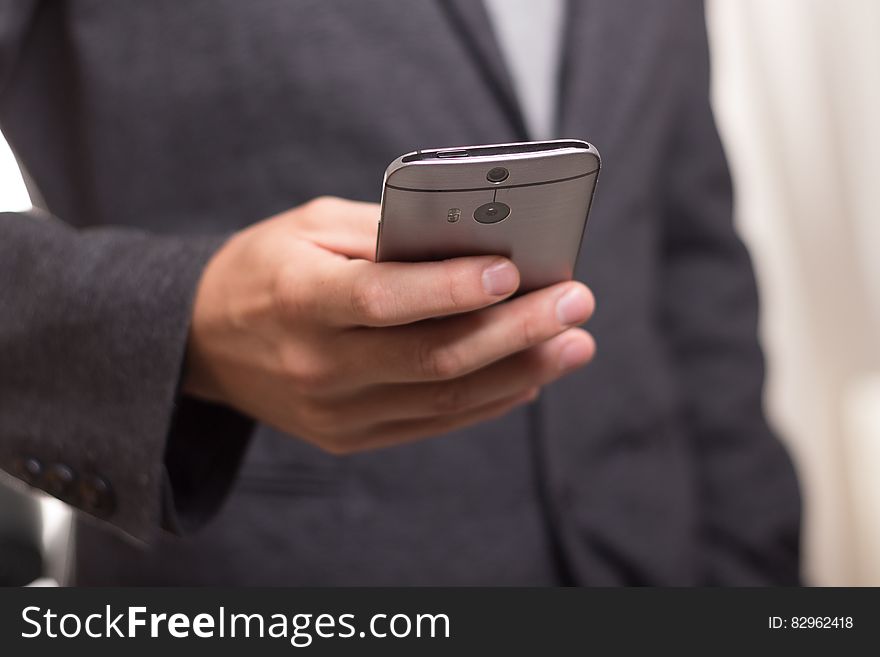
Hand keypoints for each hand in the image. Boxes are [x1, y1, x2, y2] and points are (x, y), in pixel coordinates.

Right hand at [184, 196, 595, 452]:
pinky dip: (488, 400)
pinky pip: (433, 424)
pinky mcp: (350, 436)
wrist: (204, 343)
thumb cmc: (265, 268)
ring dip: (519, 371)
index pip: (384, 300)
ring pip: (445, 399)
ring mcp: (335, 412)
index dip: (451, 288)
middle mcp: (318, 365)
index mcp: (299, 299)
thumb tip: (472, 242)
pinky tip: (530, 376)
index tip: (514, 270)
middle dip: (515, 330)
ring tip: (574, 343)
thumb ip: (385, 231)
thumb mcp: (310, 227)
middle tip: (576, 302)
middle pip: (433, 358)